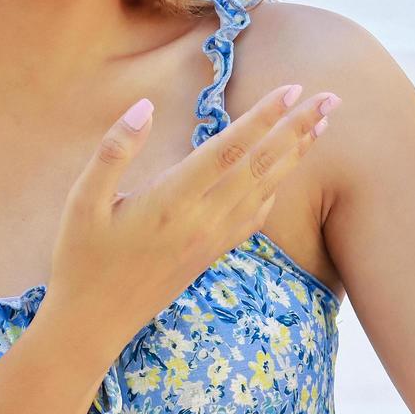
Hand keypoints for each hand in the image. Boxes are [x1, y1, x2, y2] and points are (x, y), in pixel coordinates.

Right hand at [44, 82, 339, 341]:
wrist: (93, 324)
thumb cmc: (82, 258)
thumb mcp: (82, 201)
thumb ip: (114, 150)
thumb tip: (144, 106)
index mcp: (171, 201)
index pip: (228, 149)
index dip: (263, 117)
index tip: (292, 89)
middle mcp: (202, 219)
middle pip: (261, 165)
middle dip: (298, 129)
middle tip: (332, 98)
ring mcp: (212, 239)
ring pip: (266, 189)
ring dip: (297, 154)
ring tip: (323, 125)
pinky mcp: (212, 252)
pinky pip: (255, 216)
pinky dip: (278, 188)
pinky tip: (287, 171)